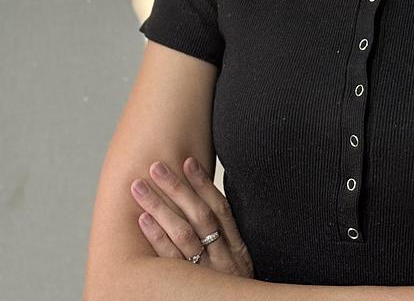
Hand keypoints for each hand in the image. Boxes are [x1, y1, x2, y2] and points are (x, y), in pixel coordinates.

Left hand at [130, 156, 253, 277]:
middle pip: (199, 215)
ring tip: (140, 186)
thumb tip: (207, 213)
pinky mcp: (188, 288)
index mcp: (238, 251)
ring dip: (160, 206)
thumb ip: (226, 246)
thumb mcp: (238, 272)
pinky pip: (171, 261)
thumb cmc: (234, 299)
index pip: (220, 209)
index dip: (203, 184)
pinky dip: (157, 237)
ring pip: (183, 233)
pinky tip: (142, 219)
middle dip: (177, 188)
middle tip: (155, 166)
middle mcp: (223, 260)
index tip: (187, 161)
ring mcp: (205, 274)